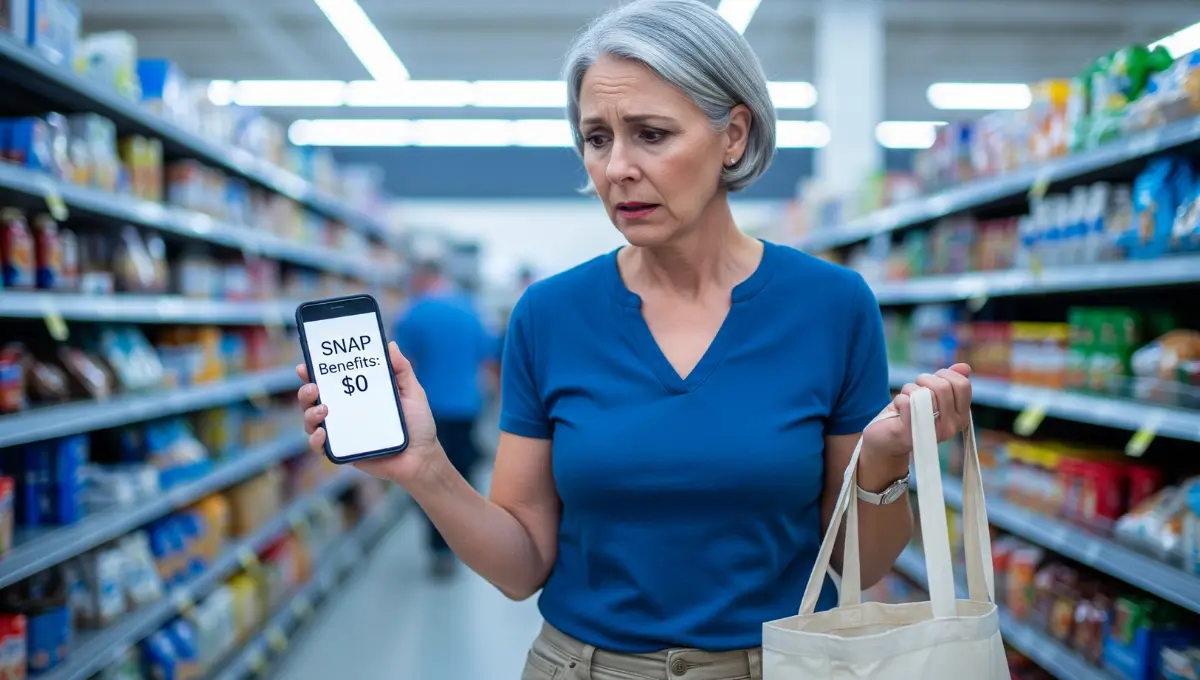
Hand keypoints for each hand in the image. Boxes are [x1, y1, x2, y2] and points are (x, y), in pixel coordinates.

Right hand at [297, 341, 442, 486]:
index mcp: (357, 394)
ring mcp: (342, 432)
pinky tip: (323, 432)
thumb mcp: (412, 392)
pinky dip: (316, 440)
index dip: (314, 372)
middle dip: (306, 391)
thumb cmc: (418, 424)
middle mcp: (345, 411)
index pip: (330, 381)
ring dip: (309, 413)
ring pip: (312, 421)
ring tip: (323, 409)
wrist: (422, 457)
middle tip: (314, 387)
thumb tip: (389, 345)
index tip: (306, 365)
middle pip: (313, 399)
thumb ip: (401, 370)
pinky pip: (320, 447)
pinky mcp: (343, 451)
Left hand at [861, 364, 972, 461]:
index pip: (963, 385)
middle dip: (924, 379)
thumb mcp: (932, 395)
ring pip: (924, 393)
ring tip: (907, 400)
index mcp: (960, 416)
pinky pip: (907, 401)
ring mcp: (932, 432)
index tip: (933, 380)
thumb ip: (948, 382)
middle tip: (916, 388)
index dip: (945, 374)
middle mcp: (951, 427)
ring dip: (910, 389)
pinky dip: (899, 399)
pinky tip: (898, 410)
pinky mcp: (910, 433)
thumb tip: (964, 367)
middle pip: (943, 386)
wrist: (887, 440)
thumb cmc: (911, 414)